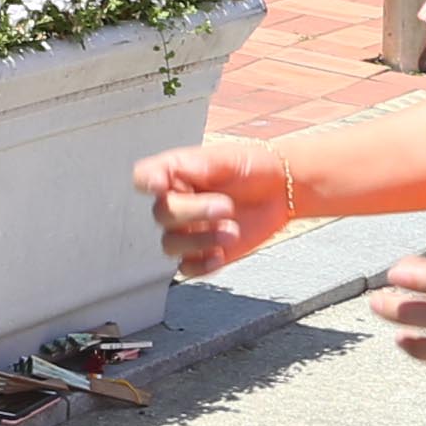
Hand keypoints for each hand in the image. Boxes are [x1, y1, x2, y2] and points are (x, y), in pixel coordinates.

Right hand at [131, 138, 297, 276]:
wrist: (281, 191)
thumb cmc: (252, 167)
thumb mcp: (228, 158)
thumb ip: (200, 164)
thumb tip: (172, 170)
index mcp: (175, 174)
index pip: (144, 177)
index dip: (146, 183)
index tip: (160, 185)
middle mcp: (176, 203)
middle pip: (162, 214)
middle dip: (193, 212)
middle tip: (226, 206)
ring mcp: (188, 230)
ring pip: (170, 245)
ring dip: (199, 241)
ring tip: (232, 230)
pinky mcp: (204, 253)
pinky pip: (188, 267)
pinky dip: (201, 265)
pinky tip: (221, 253)